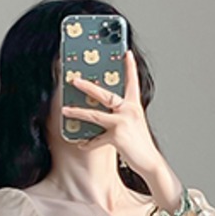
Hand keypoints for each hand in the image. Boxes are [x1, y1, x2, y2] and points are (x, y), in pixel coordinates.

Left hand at [62, 49, 165, 182]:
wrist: (150, 162)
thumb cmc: (141, 145)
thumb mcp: (133, 126)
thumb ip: (121, 116)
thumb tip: (101, 114)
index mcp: (134, 106)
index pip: (132, 83)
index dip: (130, 67)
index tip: (127, 53)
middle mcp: (129, 110)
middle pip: (105, 95)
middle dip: (87, 87)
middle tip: (74, 80)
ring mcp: (122, 122)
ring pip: (94, 115)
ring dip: (78, 112)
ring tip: (65, 110)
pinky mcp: (116, 136)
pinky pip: (97, 139)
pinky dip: (88, 143)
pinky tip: (81, 145)